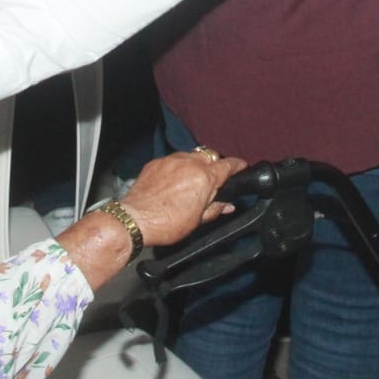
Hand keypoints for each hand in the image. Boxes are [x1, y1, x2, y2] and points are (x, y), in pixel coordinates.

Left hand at [119, 150, 244, 245]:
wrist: (135, 219)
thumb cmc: (167, 223)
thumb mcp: (198, 220)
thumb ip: (215, 208)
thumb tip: (227, 205)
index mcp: (204, 177)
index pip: (228, 164)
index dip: (238, 166)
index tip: (242, 167)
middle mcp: (189, 163)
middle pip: (210, 156)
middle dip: (214, 166)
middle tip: (214, 181)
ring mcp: (171, 160)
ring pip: (191, 155)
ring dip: (195, 165)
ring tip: (192, 182)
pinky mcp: (156, 162)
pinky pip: (173, 160)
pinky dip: (178, 167)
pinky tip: (174, 182)